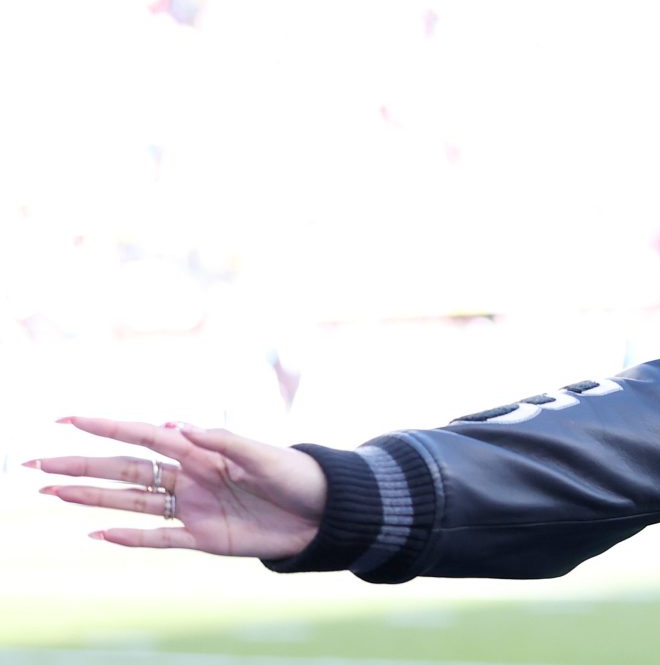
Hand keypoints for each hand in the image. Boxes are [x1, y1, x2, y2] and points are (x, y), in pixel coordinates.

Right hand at [30, 416, 325, 558]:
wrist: (325, 514)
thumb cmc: (298, 475)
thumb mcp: (265, 455)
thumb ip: (224, 440)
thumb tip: (178, 424)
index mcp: (202, 451)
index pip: (145, 436)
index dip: (108, 427)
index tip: (70, 419)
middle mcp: (189, 478)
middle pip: (125, 470)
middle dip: (81, 465)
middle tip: (37, 463)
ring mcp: (192, 508)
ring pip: (130, 501)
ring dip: (91, 497)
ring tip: (51, 492)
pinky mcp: (202, 538)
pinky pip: (157, 538)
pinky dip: (128, 537)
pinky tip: (96, 532)